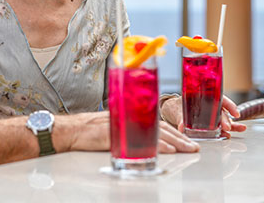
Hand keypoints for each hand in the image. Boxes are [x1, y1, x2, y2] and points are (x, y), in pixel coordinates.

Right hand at [58, 112, 197, 153]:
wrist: (69, 130)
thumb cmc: (88, 130)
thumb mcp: (112, 125)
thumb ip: (128, 127)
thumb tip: (147, 139)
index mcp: (129, 113)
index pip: (156, 121)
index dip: (173, 131)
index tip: (187, 139)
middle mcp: (128, 116)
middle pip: (158, 126)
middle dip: (179, 137)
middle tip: (194, 147)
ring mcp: (122, 124)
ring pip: (152, 132)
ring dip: (173, 141)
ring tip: (186, 149)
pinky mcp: (116, 134)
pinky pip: (138, 139)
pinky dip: (155, 145)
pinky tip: (166, 150)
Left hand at [160, 94, 246, 136]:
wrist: (175, 110)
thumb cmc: (179, 105)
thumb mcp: (179, 110)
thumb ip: (182, 119)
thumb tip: (182, 127)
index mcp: (205, 97)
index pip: (221, 99)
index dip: (229, 105)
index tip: (235, 112)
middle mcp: (211, 105)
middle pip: (221, 111)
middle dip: (226, 119)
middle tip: (227, 126)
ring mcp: (213, 115)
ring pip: (225, 119)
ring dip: (233, 124)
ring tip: (241, 129)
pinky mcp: (212, 123)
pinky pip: (220, 126)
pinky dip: (225, 131)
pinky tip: (230, 134)